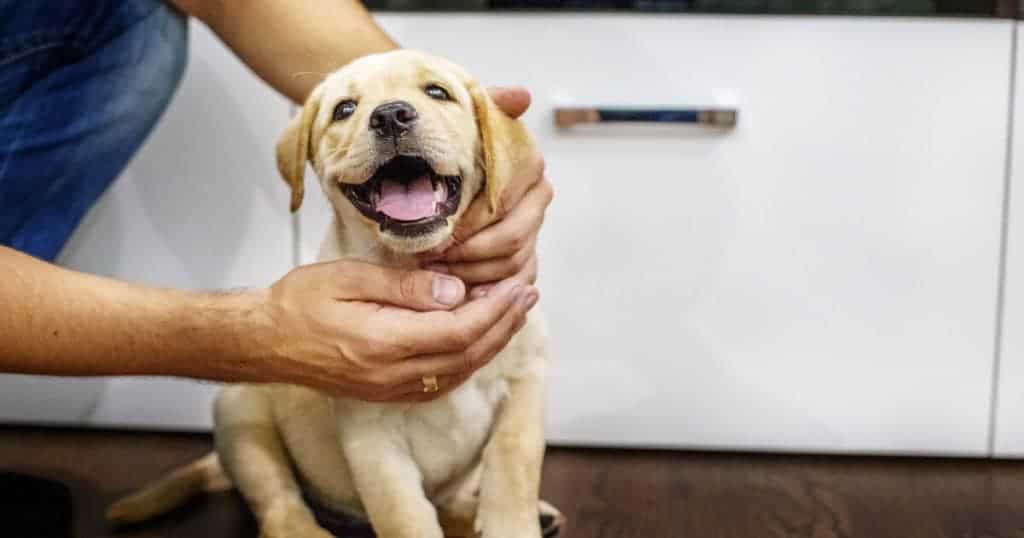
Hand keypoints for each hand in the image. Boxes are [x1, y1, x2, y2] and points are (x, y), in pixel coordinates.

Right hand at [250, 260, 537, 401]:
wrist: (265, 341)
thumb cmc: (300, 302)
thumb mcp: (350, 278)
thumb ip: (405, 287)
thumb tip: (456, 291)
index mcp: (384, 343)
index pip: (459, 331)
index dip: (495, 310)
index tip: (516, 287)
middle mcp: (393, 375)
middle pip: (467, 355)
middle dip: (503, 324)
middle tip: (527, 294)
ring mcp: (391, 389)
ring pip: (459, 371)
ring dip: (492, 342)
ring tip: (513, 312)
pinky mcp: (387, 392)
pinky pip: (442, 381)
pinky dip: (468, 358)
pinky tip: (479, 337)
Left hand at [419, 87, 552, 296]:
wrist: (441, 170)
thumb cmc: (452, 149)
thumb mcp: (467, 121)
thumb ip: (490, 105)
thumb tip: (521, 96)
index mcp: (529, 168)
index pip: (506, 207)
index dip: (471, 225)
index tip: (439, 231)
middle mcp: (537, 201)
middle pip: (512, 241)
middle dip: (469, 254)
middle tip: (432, 257)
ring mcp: (533, 233)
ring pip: (510, 266)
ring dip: (472, 273)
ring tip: (436, 272)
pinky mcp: (525, 261)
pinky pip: (510, 285)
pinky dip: (484, 290)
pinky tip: (454, 290)